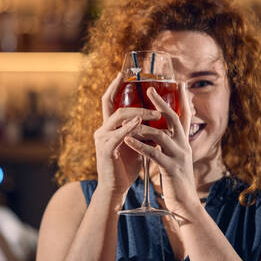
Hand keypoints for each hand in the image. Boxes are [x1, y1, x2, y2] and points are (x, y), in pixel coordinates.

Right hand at [94, 73, 161, 197]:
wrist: (116, 188)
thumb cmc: (126, 166)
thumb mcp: (136, 144)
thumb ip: (142, 130)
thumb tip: (159, 119)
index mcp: (109, 127)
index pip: (108, 101)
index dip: (114, 86)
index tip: (123, 73)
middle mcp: (102, 130)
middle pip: (116, 107)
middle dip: (137, 103)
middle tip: (155, 101)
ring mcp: (102, 139)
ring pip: (119, 118)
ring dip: (138, 113)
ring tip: (154, 113)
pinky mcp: (105, 150)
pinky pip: (118, 135)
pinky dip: (130, 128)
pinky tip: (140, 123)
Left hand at [123, 84, 200, 216]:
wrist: (184, 203)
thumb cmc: (176, 180)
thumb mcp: (175, 158)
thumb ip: (170, 144)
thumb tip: (160, 131)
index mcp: (184, 142)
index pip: (185, 116)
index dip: (183, 100)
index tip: (180, 84)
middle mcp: (184, 146)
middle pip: (175, 118)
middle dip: (162, 103)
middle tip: (150, 90)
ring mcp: (179, 157)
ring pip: (162, 135)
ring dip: (143, 127)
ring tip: (129, 121)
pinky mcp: (171, 169)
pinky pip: (154, 154)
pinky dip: (140, 146)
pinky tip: (128, 140)